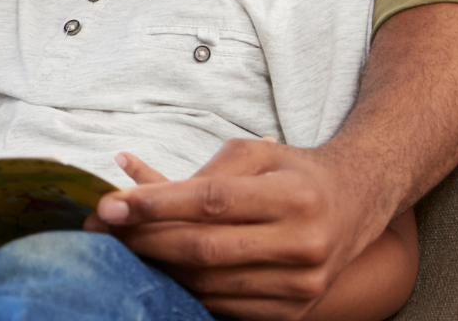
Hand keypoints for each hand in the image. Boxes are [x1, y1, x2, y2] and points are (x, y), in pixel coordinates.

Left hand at [84, 141, 383, 320]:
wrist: (354, 206)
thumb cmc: (293, 171)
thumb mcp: (256, 153)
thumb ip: (206, 172)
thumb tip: (140, 187)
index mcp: (293, 196)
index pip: (211, 202)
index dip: (157, 203)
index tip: (112, 202)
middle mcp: (302, 245)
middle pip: (205, 248)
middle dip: (145, 238)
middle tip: (103, 227)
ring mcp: (300, 286)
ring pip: (209, 283)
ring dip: (157, 266)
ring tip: (121, 246)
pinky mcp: (293, 312)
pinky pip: (225, 306)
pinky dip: (186, 288)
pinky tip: (159, 268)